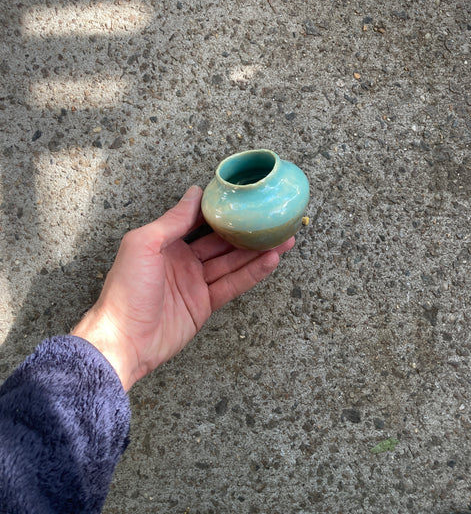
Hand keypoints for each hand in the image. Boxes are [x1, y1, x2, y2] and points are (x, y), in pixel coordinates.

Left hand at [72, 186, 293, 389]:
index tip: (244, 198)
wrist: (123, 340)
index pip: (198, 221)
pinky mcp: (204, 305)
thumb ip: (172, 220)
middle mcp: (182, 261)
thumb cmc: (126, 290)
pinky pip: (232, 285)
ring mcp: (195, 284)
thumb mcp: (143, 245)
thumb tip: (195, 192)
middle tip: (273, 220)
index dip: (221, 210)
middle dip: (247, 231)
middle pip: (221, 242)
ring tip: (284, 239)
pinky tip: (270, 261)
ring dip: (257, 251)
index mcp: (165, 243)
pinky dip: (252, 274)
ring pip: (232, 263)